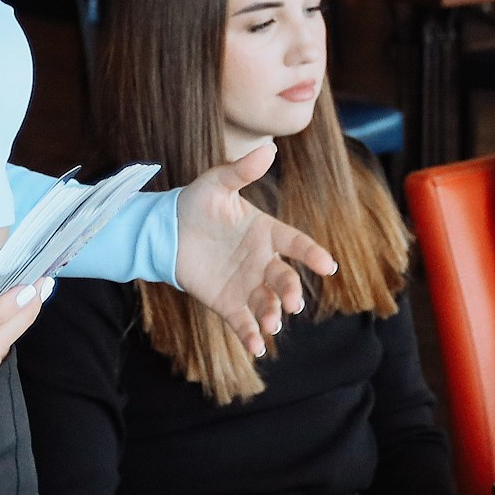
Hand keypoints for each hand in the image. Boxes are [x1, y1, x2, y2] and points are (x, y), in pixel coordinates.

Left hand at [174, 143, 338, 356]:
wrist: (166, 230)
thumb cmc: (196, 202)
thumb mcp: (217, 182)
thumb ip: (241, 170)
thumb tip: (268, 148)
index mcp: (265, 231)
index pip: (296, 243)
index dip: (312, 254)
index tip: (328, 265)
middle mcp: (261, 260)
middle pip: (284, 278)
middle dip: (291, 291)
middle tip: (293, 302)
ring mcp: (246, 283)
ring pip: (267, 302)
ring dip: (273, 314)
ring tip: (271, 323)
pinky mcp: (227, 302)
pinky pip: (243, 321)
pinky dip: (251, 335)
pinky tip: (256, 347)